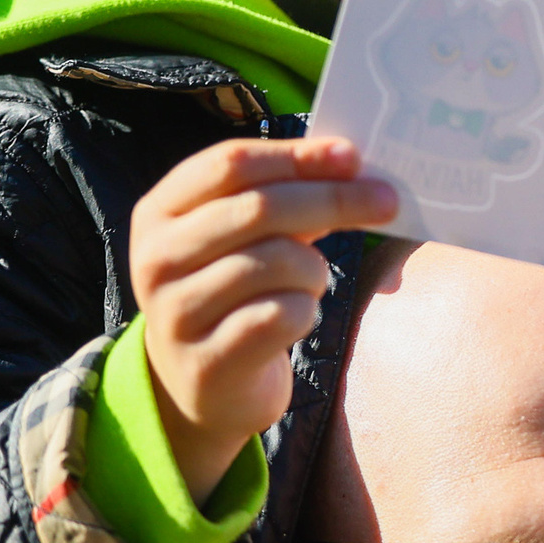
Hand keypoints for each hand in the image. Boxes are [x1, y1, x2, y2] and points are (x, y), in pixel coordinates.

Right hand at [129, 138, 397, 502]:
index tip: (351, 157)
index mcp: (160, 212)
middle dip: (334, 200)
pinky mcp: (207, 360)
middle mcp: (156, 258)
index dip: (297, 157)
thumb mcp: (242, 238)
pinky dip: (307, 310)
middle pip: (259, 208)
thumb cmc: (235, 294)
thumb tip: (349, 163)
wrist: (203, 385)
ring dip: (316, 268)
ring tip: (311, 281)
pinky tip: (297, 317)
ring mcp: (175, 312)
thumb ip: (285, 197)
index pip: (231, 164)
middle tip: (387, 201)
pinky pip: (282, 315)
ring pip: (277, 261)